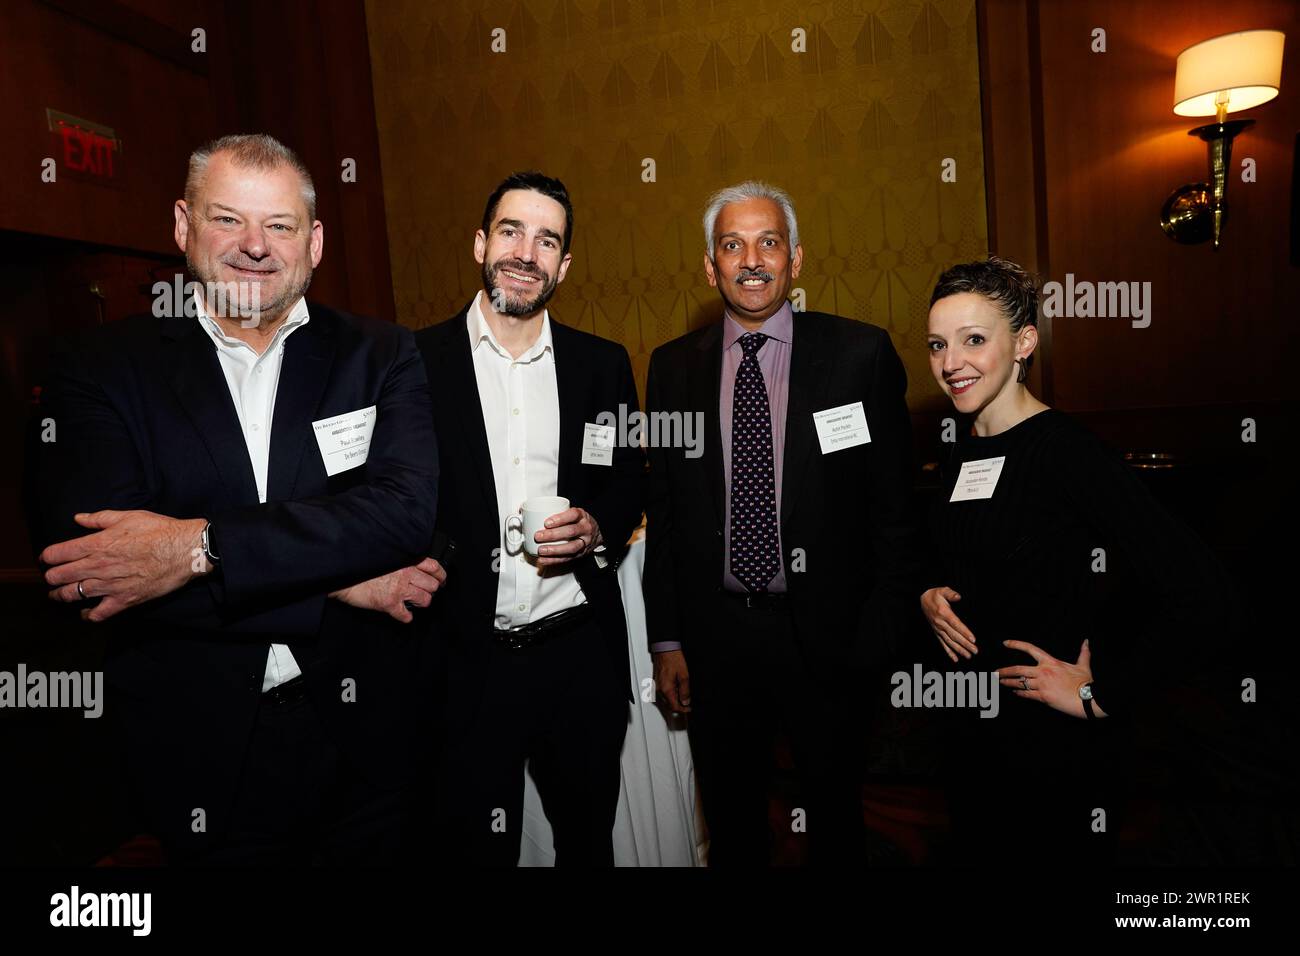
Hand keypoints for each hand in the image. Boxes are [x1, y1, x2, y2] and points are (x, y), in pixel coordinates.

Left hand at [42, 511, 210, 621]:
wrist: (185, 550)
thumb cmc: (159, 530)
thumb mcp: (129, 516)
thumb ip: (99, 518)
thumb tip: (78, 518)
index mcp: (97, 544)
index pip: (59, 553)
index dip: (48, 556)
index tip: (46, 558)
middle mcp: (98, 566)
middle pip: (61, 576)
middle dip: (51, 577)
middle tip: (51, 578)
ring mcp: (110, 585)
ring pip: (74, 595)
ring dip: (61, 595)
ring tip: (58, 595)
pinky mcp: (124, 600)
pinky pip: (98, 613)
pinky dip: (87, 615)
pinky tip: (85, 613)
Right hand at [331, 558, 446, 622]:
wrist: (343, 574)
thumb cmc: (361, 563)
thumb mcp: (386, 556)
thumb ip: (400, 560)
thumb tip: (411, 565)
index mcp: (406, 560)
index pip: (433, 566)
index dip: (440, 575)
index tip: (441, 579)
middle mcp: (406, 574)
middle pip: (433, 585)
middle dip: (431, 590)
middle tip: (426, 592)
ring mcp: (399, 590)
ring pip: (425, 600)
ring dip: (421, 602)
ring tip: (414, 601)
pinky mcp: (389, 604)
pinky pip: (406, 615)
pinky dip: (406, 617)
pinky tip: (403, 615)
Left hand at [532, 507, 601, 566]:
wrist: (597, 533)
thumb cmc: (579, 521)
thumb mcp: (572, 513)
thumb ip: (556, 512)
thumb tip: (526, 511)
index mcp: (582, 516)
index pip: (573, 515)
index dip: (560, 518)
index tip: (547, 522)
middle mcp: (585, 529)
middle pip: (571, 532)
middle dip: (553, 535)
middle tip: (539, 536)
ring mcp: (584, 542)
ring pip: (571, 547)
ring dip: (554, 550)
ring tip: (541, 550)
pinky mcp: (581, 554)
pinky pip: (567, 559)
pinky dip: (554, 560)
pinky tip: (543, 560)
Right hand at [652, 649, 690, 712]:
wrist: (665, 649)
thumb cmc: (673, 659)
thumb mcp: (684, 676)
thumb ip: (685, 691)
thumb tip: (685, 701)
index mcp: (666, 689)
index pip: (674, 707)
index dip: (683, 710)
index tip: (689, 708)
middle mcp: (659, 690)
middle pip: (669, 705)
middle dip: (679, 706)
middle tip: (688, 704)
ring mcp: (656, 686)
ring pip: (666, 700)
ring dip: (674, 700)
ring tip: (684, 695)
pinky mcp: (656, 683)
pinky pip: (663, 693)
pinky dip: (670, 694)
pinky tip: (677, 689)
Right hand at [922, 586, 977, 660]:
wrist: (922, 599)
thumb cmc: (935, 595)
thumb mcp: (942, 590)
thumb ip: (951, 594)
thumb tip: (958, 597)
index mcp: (944, 613)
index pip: (956, 624)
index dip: (964, 632)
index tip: (973, 640)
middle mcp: (940, 623)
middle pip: (954, 636)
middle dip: (965, 644)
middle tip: (975, 651)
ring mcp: (938, 629)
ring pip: (949, 642)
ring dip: (959, 650)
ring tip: (968, 656)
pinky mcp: (936, 632)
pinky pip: (942, 643)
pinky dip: (949, 652)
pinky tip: (955, 659)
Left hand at [997, 639, 1104, 718]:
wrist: (1088, 699)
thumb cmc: (1085, 683)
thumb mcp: (1083, 666)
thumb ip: (1083, 653)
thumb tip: (1086, 642)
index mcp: (1051, 662)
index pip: (1030, 649)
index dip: (1016, 644)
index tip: (1005, 643)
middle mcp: (1043, 672)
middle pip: (1018, 669)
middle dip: (1004, 671)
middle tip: (994, 672)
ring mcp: (1042, 685)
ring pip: (1020, 683)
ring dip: (1008, 682)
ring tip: (1000, 682)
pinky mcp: (1043, 697)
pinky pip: (1027, 694)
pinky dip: (1019, 693)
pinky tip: (1014, 692)